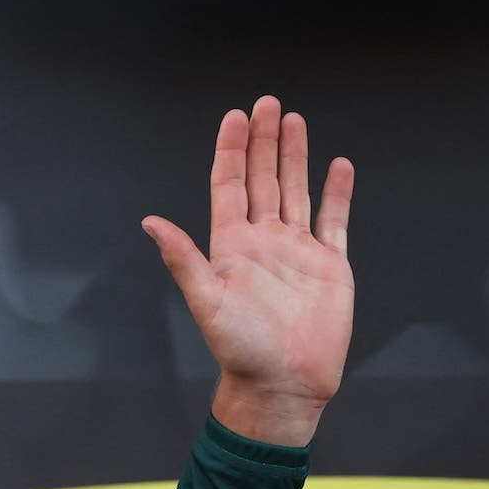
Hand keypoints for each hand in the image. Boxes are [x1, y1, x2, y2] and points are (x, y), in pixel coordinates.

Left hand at [143, 96, 354, 446]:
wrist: (283, 384)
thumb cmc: (240, 349)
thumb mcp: (206, 300)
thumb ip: (183, 258)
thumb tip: (151, 223)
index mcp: (231, 245)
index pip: (230, 185)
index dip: (233, 150)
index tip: (237, 116)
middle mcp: (263, 242)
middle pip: (263, 179)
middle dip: (265, 141)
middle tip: (268, 103)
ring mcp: (297, 251)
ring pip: (296, 191)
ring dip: (295, 157)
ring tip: (295, 121)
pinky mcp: (329, 266)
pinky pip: (334, 221)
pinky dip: (337, 193)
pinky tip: (337, 166)